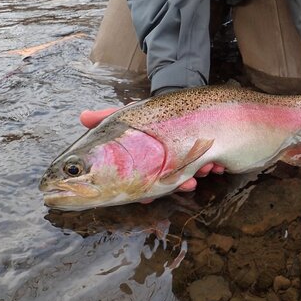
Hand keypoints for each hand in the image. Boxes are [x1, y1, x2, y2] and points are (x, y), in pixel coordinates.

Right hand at [80, 108, 223, 193]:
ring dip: (199, 174)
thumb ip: (107, 117)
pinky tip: (218, 164)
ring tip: (206, 168)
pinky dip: (215, 166)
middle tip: (187, 182)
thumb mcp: (130, 116)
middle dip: (178, 183)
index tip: (149, 196)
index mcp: (145, 163)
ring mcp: (185, 163)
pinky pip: (211, 166)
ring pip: (191, 175)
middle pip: (169, 182)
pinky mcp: (205, 158)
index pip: (142, 182)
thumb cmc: (152, 116)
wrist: (183, 105)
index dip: (146, 191)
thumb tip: (82, 116)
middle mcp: (164, 167)